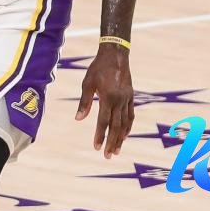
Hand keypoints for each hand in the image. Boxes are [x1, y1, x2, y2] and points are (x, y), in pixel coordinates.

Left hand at [75, 43, 134, 158]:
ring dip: (121, 138)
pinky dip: (128, 126)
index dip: (100, 135)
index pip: (104, 121)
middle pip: (116, 126)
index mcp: (108, 97)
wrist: (115, 54)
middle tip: (108, 156)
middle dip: (112, 142)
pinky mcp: (131, 96)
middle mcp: (119, 100)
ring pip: (125, 123)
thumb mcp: (87, 83)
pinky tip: (125, 134)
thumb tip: (78, 119)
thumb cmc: (98, 68)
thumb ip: (84, 102)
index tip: (97, 147)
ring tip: (116, 151)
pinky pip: (130, 115)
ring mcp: (127, 99)